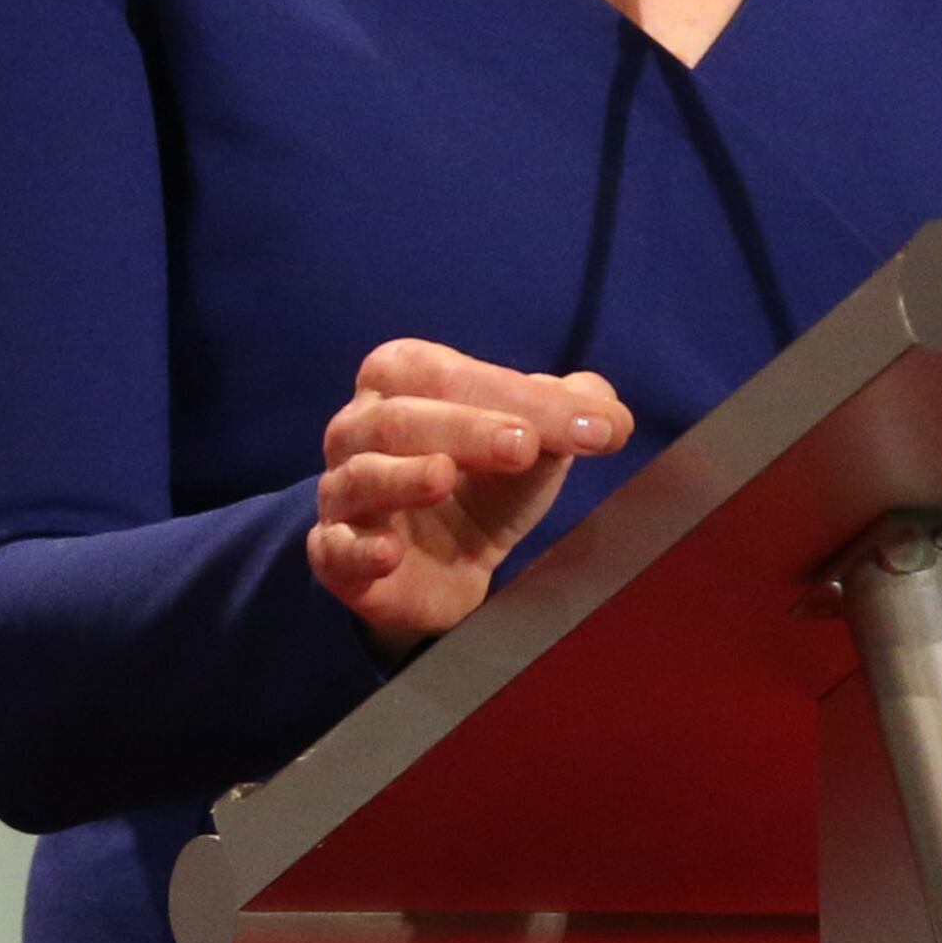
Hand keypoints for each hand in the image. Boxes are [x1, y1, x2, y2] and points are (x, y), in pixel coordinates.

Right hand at [308, 338, 631, 655]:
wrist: (443, 567)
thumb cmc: (482, 480)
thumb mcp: (532, 439)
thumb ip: (570, 412)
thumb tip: (607, 409)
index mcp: (402, 377)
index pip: (455, 375)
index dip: (524, 397)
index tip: (597, 427)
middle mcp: (359, 426)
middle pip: (405, 418)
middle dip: (470, 428)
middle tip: (526, 446)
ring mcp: (341, 491)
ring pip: (364, 476)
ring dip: (405, 477)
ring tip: (445, 477)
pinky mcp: (334, 554)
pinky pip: (336, 548)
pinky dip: (359, 550)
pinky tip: (388, 553)